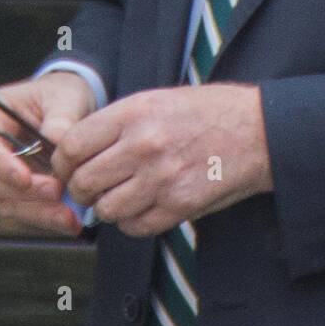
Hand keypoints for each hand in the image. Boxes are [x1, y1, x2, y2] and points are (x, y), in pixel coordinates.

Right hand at [0, 72, 95, 234]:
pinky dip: (46, 218)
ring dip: (37, 213)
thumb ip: (61, 117)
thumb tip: (56, 139)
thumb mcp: (66, 97)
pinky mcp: (16, 191)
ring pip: (6, 202)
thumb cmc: (62, 95)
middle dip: (24, 192)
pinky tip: (70, 222)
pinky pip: (25, 210)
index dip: (1, 165)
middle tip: (56, 193)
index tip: (25, 178)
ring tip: (68, 217)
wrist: (71, 107)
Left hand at [51, 83, 272, 236]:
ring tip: (121, 196)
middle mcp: (144, 145)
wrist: (261, 130)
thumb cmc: (212, 111)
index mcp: (135, 112)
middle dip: (82, 189)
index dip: (63, 162)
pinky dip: (133, 222)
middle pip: (83, 182)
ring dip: (108, 208)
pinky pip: (136, 226)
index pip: (72, 145)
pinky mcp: (180, 205)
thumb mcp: (160, 99)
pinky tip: (144, 207)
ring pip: (106, 209)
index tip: (69, 167)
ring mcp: (161, 178)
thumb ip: (119, 123)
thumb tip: (80, 151)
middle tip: (92, 187)